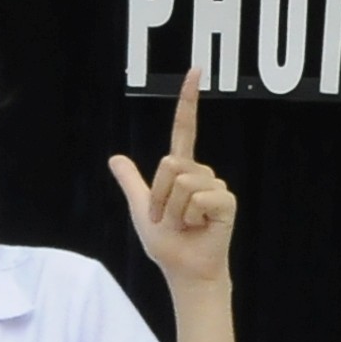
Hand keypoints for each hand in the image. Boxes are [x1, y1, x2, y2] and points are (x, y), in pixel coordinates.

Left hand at [109, 70, 236, 288]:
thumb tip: (114, 157)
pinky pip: (198, 198)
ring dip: (174, 209)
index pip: (185, 129)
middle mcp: (202, 174)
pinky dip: (191, 217)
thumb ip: (131, 182)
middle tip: (169, 218)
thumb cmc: (167, 244)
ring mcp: (216, 187)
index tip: (195, 71)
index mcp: (182, 172)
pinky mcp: (226, 202)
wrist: (184, 270)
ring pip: (182, 182)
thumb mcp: (141, 209)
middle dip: (161, 195)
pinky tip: (199, 228)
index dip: (189, 101)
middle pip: (170, 163)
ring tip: (184, 225)